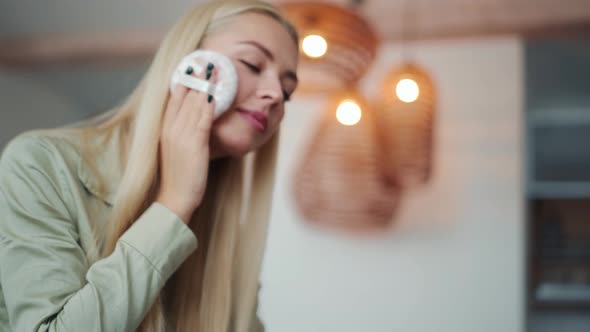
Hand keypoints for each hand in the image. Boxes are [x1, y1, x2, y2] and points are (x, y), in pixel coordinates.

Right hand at [156, 63, 216, 223]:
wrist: (174, 199)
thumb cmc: (179, 177)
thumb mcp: (177, 151)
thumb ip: (183, 135)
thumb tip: (196, 124)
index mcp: (165, 129)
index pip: (174, 99)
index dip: (183, 81)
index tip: (192, 67)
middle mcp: (170, 128)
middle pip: (184, 96)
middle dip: (196, 78)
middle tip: (206, 61)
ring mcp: (181, 135)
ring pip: (195, 104)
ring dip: (206, 85)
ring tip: (215, 70)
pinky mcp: (194, 143)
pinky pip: (203, 119)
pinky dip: (209, 104)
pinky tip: (216, 93)